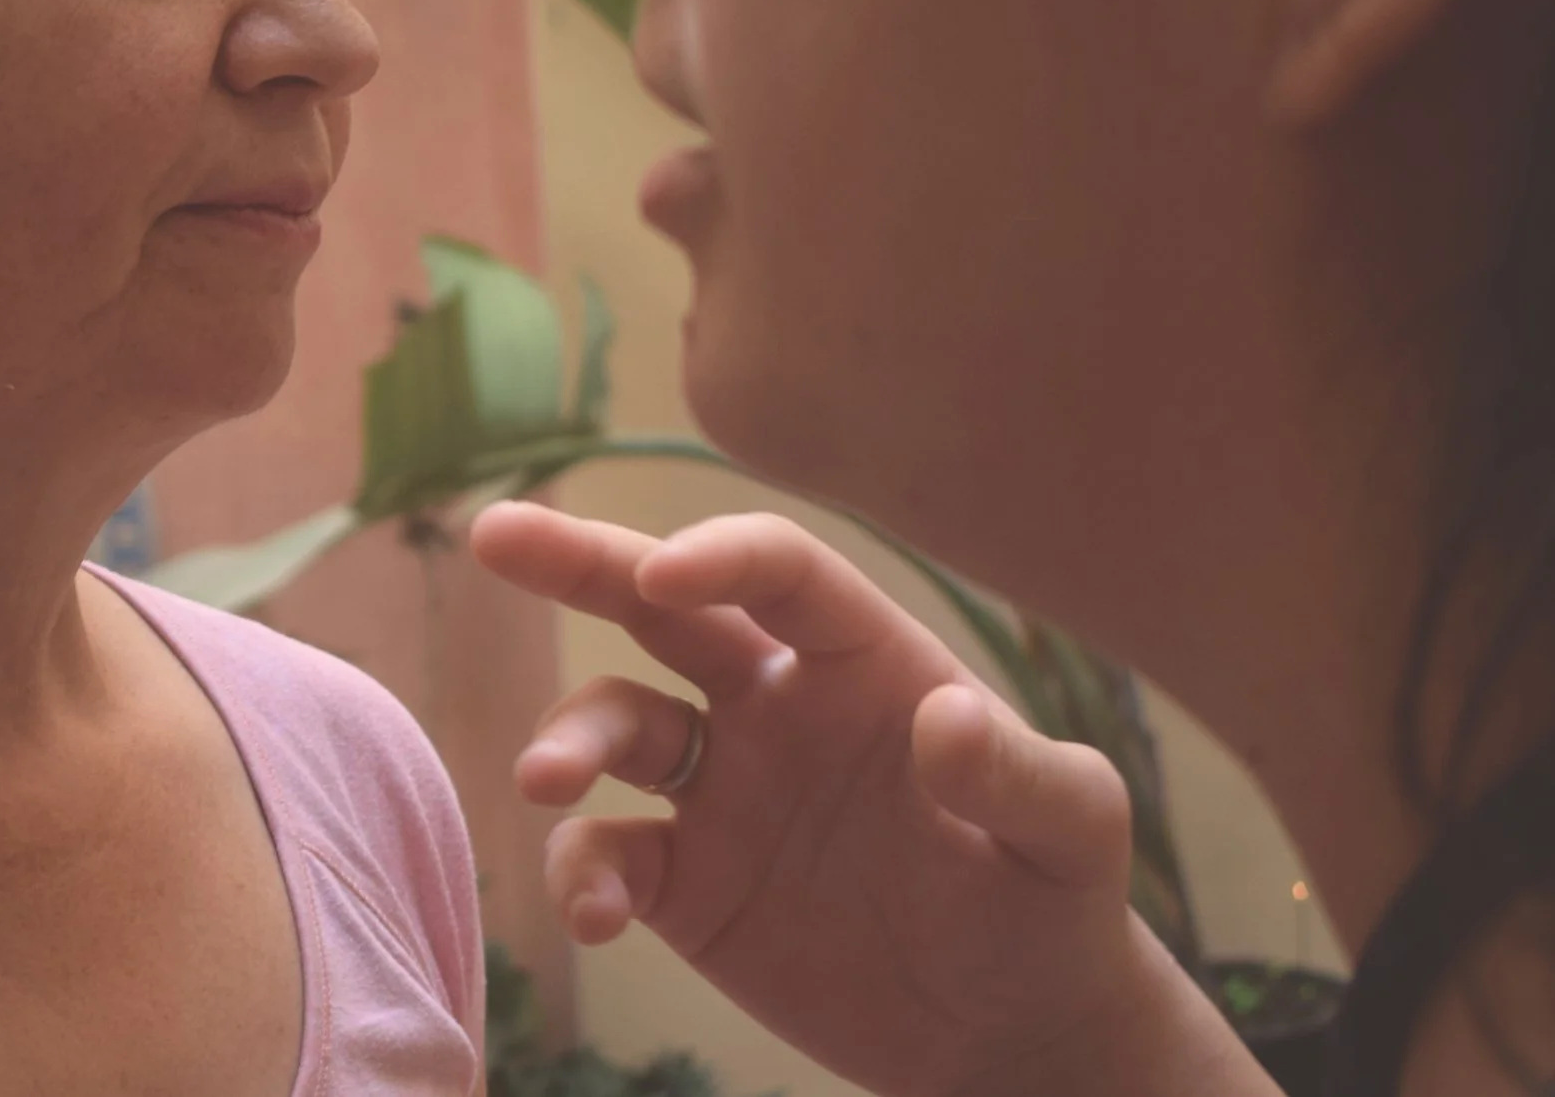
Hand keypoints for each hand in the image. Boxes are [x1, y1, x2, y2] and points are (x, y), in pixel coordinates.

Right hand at [472, 502, 1274, 1096]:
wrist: (1009, 1033)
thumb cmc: (1054, 904)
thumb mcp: (1071, 832)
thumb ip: (1019, 775)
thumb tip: (947, 718)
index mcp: (862, 662)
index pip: (780, 576)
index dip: (720, 555)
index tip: (665, 568)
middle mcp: (775, 704)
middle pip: (659, 607)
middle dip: (577, 562)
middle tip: (494, 533)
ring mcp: (721, 790)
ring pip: (615, 723)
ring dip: (569, 737)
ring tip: (545, 780)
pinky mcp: (685, 884)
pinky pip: (606, 854)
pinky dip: (580, 874)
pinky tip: (599, 915)